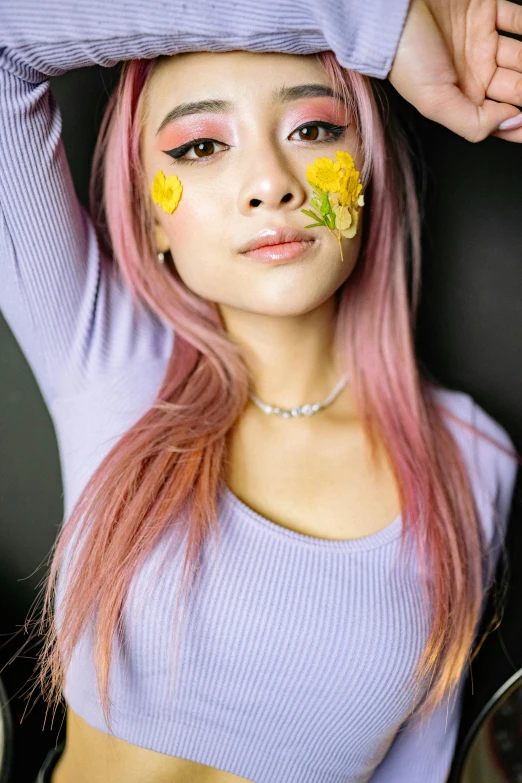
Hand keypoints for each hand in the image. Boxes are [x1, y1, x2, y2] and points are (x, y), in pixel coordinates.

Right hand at [388, 0, 521, 141]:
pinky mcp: (486, 10)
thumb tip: (510, 124)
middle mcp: (473, 71)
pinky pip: (519, 19)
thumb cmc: (404, 55)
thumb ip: (473, 123)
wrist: (394, 9)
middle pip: (517, 88)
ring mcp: (481, 40)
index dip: (519, 125)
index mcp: (461, 97)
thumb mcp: (434, 103)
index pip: (499, 117)